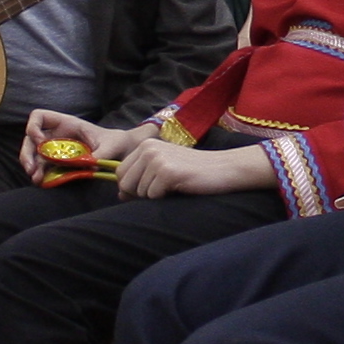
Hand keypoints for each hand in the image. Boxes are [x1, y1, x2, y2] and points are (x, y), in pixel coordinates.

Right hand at [17, 109, 133, 176]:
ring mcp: (57, 149)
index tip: (41, 142)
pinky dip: (41, 174)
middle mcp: (57, 135)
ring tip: (36, 178)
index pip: (39, 116)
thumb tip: (90, 164)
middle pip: (31, 138)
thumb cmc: (116, 142)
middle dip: (27, 152)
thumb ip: (100, 153)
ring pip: (35, 155)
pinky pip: (45, 167)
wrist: (122, 153)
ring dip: (32, 166)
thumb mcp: (111, 145)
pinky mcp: (60, 163)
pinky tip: (42, 182)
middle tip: (31, 168)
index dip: (34, 127)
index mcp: (66, 123)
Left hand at [119, 138, 272, 199]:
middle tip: (163, 190)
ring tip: (174, 186)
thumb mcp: (163, 169)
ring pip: (139, 192)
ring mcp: (157, 159)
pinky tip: (180, 187)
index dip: (130, 188)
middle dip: (139, 194)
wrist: (223, 169)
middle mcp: (148, 149)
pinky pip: (153, 196)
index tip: (150, 189)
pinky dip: (165, 198)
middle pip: (125, 183)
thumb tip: (119, 195)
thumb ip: (141, 177)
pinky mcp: (167, 172)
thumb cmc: (193, 172)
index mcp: (145, 145)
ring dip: (155, 196)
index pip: (120, 173)